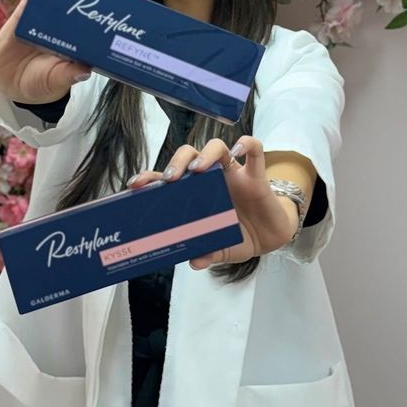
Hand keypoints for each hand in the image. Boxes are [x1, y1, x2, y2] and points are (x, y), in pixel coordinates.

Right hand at [0, 0, 150, 102]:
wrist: (10, 81)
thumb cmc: (41, 80)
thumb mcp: (56, 81)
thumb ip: (68, 76)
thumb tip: (83, 72)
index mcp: (88, 38)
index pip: (112, 17)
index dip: (127, 3)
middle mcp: (75, 22)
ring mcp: (53, 13)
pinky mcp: (30, 8)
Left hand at [126, 135, 297, 268]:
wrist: (271, 238)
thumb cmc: (240, 237)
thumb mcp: (221, 249)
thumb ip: (208, 253)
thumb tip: (194, 262)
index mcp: (197, 193)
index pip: (171, 177)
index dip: (151, 176)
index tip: (135, 184)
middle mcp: (212, 178)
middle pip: (190, 154)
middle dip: (176, 161)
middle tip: (170, 178)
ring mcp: (235, 173)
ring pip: (217, 147)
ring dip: (205, 154)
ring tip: (197, 169)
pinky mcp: (257, 175)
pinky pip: (255, 150)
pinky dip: (246, 144)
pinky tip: (238, 150)